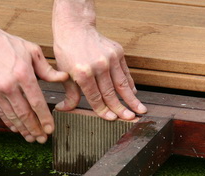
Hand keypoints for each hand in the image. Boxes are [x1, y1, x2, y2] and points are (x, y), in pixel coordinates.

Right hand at [0, 31, 67, 142]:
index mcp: (23, 74)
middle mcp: (8, 86)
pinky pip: (0, 113)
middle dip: (35, 129)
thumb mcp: (32, 51)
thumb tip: (64, 78)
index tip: (50, 130)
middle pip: (24, 114)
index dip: (45, 118)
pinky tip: (18, 129)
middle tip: (43, 139)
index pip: (37, 102)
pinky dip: (10, 123)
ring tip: (32, 138)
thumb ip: (48, 69)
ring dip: (23, 129)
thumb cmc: (9, 45)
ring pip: (12, 116)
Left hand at [52, 0, 146, 120]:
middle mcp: (98, 66)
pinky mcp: (118, 52)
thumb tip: (65, 109)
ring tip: (141, 110)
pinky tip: (134, 93)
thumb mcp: (64, 72)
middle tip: (130, 119)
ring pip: (122, 84)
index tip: (111, 119)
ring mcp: (110, 58)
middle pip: (111, 93)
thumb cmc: (67, 51)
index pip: (95, 97)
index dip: (103, 110)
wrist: (75, 27)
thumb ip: (70, 93)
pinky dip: (130, 84)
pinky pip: (125, 72)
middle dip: (121, 108)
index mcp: (83, 72)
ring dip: (132, 99)